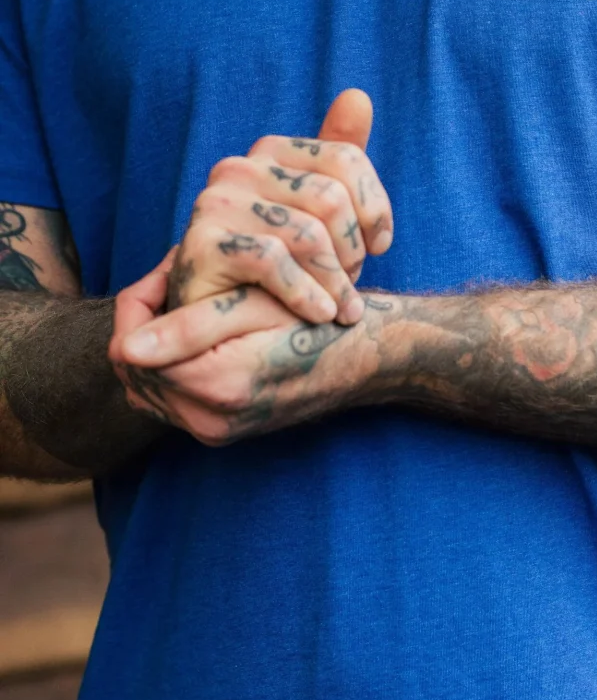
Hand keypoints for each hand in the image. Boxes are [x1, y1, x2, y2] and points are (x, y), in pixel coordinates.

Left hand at [110, 249, 393, 444]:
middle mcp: (209, 422)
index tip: (168, 268)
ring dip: (157, 343)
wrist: (370, 356)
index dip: (140, 301)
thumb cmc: (321, 317)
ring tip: (189, 302)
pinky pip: (174, 398)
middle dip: (144, 322)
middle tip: (175, 278)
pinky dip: (176, 363)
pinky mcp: (224, 431)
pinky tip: (201, 330)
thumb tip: (123, 348)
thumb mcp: (254, 306)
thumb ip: (186, 326)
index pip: (129, 349)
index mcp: (214, 387)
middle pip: (134, 371)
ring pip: (150, 385)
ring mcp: (216, 431)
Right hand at [167, 89, 393, 327]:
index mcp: (271, 152)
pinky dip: (306, 294)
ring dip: (335, 282)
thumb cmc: (280, 271)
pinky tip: (319, 313)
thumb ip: (338, 159)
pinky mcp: (200, 244)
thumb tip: (358, 96)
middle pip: (331, 198)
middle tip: (351, 286)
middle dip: (353, 251)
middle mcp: (239, 167)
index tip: (379, 246)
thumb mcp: (316, 214)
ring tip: (340, 309)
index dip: (374, 208)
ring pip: (309, 234)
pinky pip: (275, 261)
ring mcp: (215, 203)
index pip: (346, 159)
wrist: (220, 323)